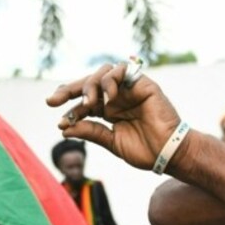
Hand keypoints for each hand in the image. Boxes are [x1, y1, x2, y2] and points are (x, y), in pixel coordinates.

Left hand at [45, 62, 182, 169]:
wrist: (169, 153)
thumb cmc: (145, 150)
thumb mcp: (111, 142)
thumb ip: (90, 131)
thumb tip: (64, 127)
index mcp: (109, 110)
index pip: (84, 102)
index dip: (70, 108)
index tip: (59, 120)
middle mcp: (117, 97)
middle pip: (89, 83)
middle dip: (69, 89)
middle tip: (55, 100)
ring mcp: (129, 89)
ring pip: (102, 73)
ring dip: (90, 85)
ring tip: (88, 102)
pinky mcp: (142, 84)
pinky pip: (121, 71)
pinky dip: (109, 81)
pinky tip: (106, 99)